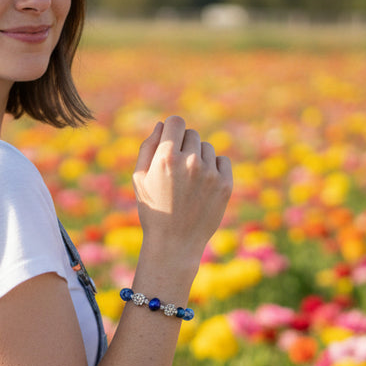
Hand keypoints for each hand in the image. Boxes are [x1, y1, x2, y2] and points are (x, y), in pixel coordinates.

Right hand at [132, 115, 232, 262]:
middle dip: (184, 146)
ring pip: (207, 148)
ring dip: (199, 158)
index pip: (176, 122)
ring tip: (189, 182)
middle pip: (192, 134)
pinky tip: (203, 186)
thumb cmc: (153, 210)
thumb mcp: (140, 178)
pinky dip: (214, 168)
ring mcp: (210, 174)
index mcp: (166, 157)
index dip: (172, 130)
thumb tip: (162, 125)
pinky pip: (222, 161)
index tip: (171, 141)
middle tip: (177, 171)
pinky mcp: (225, 185)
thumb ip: (148, 147)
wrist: (174, 244)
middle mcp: (190, 162)